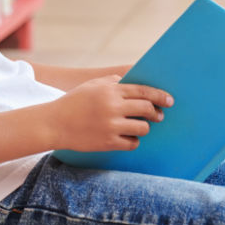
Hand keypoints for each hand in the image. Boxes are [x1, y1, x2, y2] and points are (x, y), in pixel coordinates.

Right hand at [49, 75, 172, 151]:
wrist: (54, 123)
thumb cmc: (73, 102)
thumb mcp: (92, 85)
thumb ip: (113, 81)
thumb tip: (132, 80)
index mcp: (110, 91)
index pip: (143, 91)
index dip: (160, 96)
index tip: (170, 100)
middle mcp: (113, 107)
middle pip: (146, 109)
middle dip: (156, 113)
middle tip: (158, 116)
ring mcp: (111, 126)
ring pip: (142, 128)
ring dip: (144, 128)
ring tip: (139, 127)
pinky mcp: (107, 143)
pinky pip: (132, 143)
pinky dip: (133, 141)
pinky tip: (128, 138)